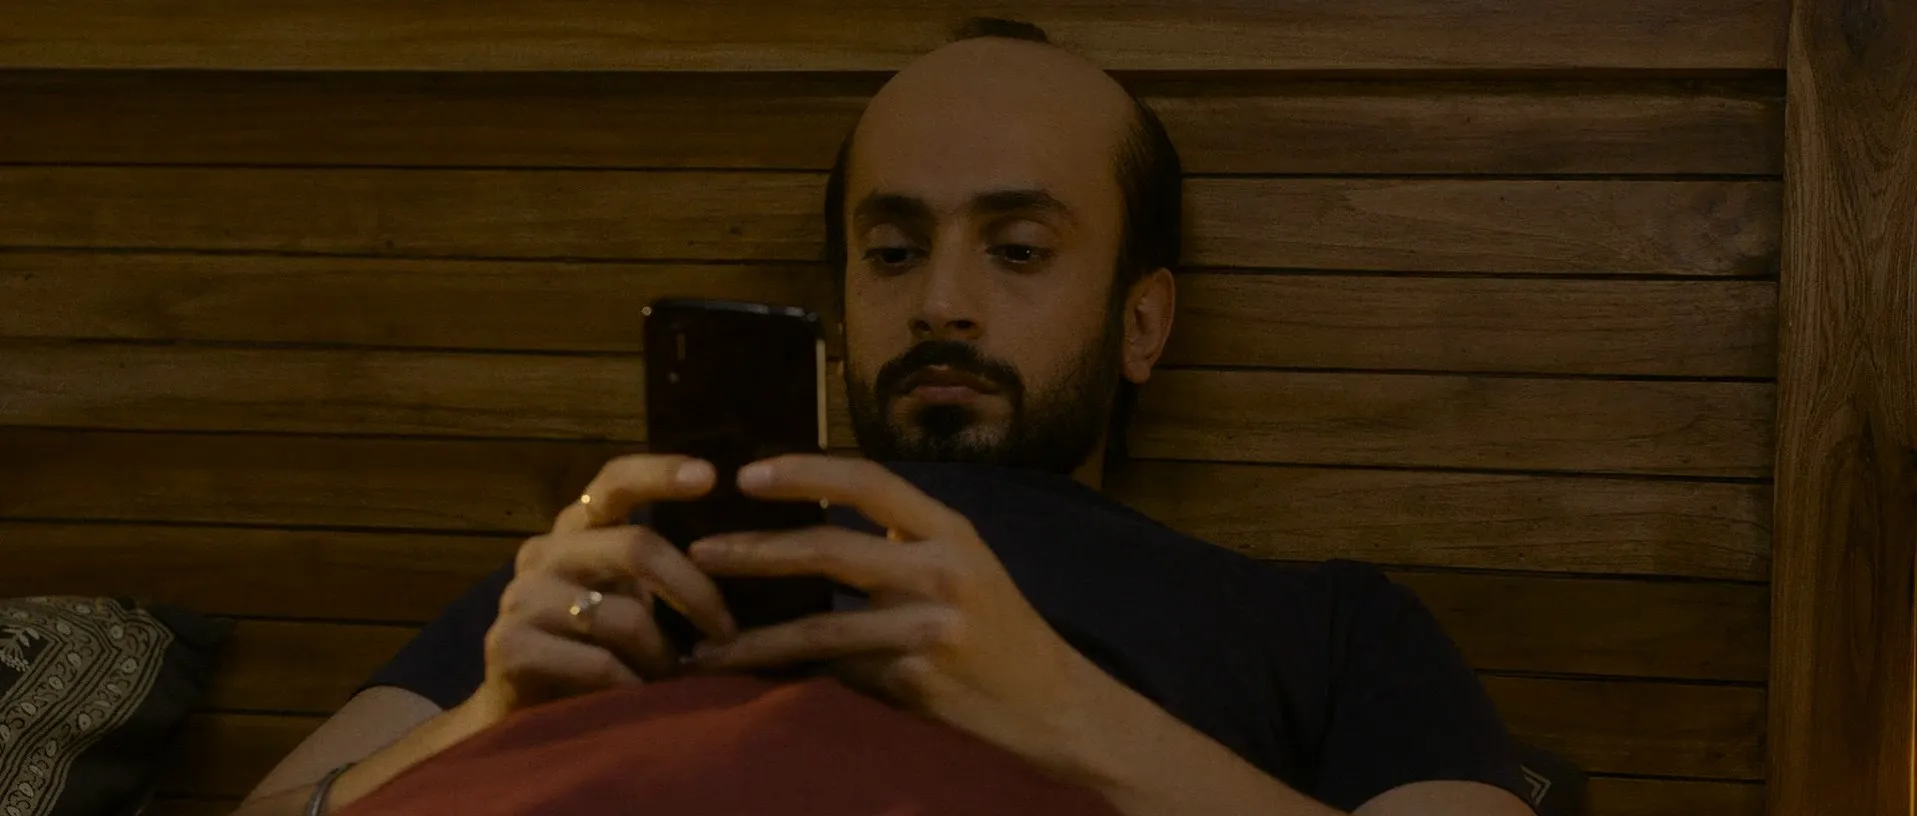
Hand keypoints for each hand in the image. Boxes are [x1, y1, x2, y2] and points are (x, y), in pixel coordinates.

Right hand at [466, 455, 737, 721]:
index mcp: (576, 530)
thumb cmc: (591, 650)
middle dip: (695, 592)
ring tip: (670, 677)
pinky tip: (639, 697)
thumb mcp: (625, 597)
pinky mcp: (510, 646)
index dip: (659, 473)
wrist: (522, 711)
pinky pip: (600, 664)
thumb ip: (654, 568)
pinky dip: (633, 686)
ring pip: (624, 617)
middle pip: (636, 548)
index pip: (614, 481)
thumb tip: (734, 554)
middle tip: (726, 631)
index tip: (710, 476)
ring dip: (661, 655)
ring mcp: (521, 597)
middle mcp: (544, 552)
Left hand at [684, 455, 1099, 773]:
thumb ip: (901, 542)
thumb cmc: (999, 630)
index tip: (746, 474)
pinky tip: (751, 684)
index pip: (868, 480)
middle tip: (699, 551)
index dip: (803, 471)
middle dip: (756, 550)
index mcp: (951, 531)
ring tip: (702, 643)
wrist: (1055, 704)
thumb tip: (808, 524)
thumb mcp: (964, 566)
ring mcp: (930, 631)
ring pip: (821, 628)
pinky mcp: (919, 685)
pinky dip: (791, 678)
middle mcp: (943, 571)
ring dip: (754, 636)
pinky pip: (839, 677)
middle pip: (831, 548)